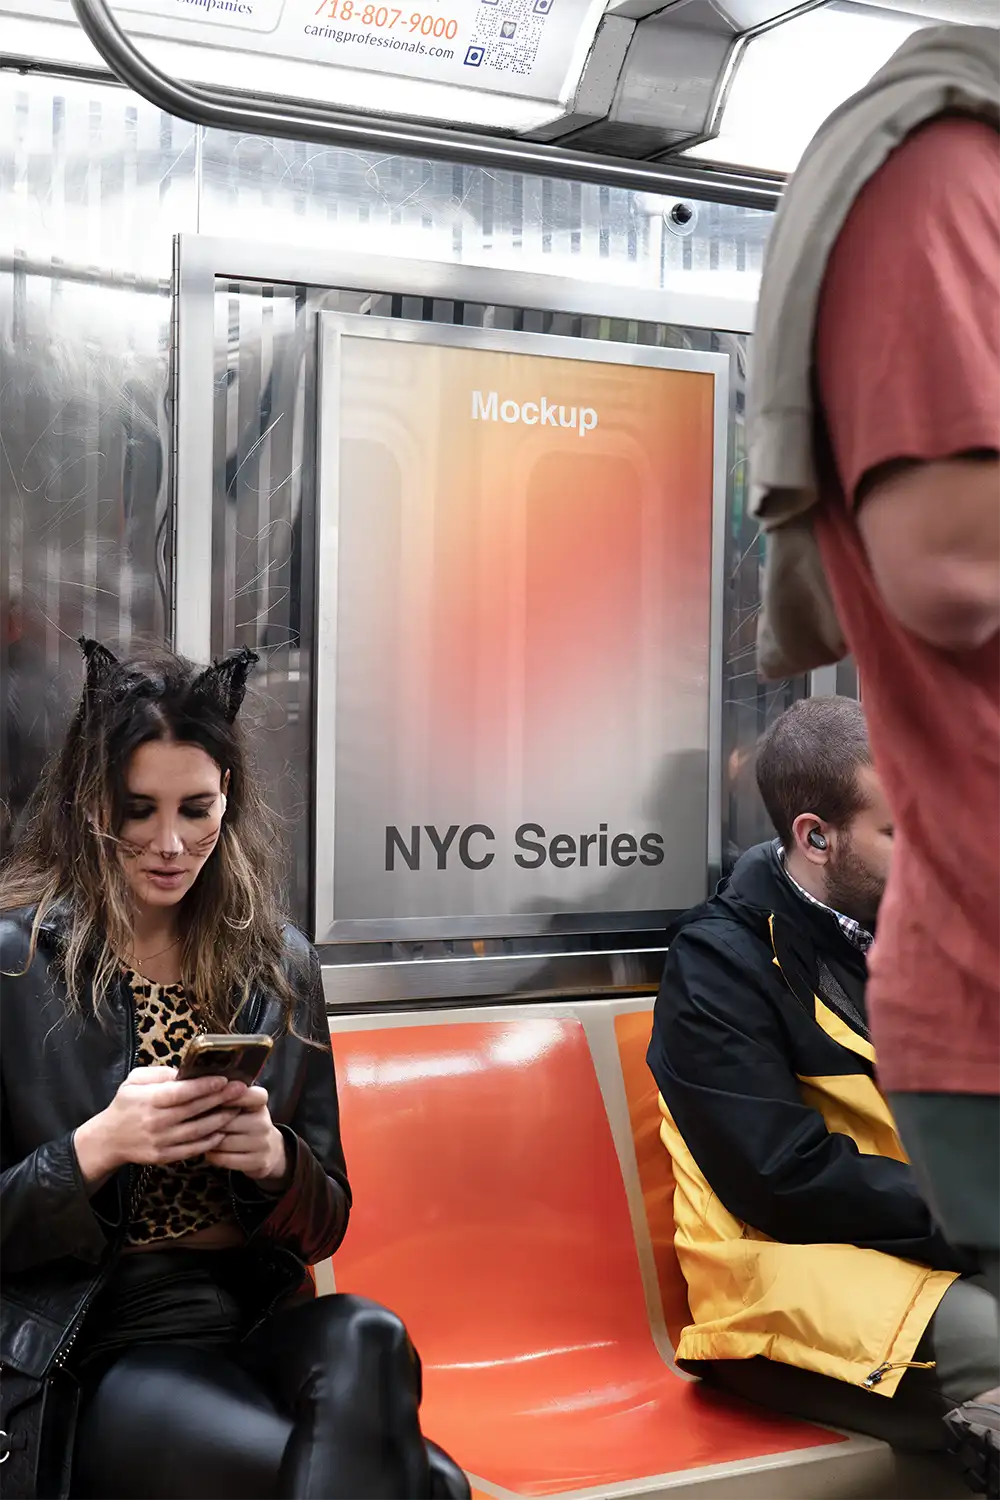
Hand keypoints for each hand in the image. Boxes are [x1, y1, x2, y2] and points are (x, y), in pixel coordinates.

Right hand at [74, 1068, 246, 1184]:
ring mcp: (160, 1141)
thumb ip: (159, 1074)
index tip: (224, 1079)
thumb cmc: (125, 1105)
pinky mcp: (164, 1157)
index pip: (180, 1093)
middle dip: (220, 1099)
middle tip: (241, 1089)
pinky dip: (209, 1141)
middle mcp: (155, 1122)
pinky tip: (222, 1130)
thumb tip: (184, 1072)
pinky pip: (192, 1149)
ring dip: (220, 1120)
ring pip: (197, 1131)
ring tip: (236, 1108)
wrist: (108, 1139)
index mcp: (148, 1100)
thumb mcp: (134, 1081)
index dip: (204, 1086)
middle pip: (194, 1110)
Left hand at [205, 1086, 289, 1189]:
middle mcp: (263, 1122)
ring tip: (199, 1137)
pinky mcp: (257, 1162)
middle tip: (192, 1121)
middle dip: (206, 1122)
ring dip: (206, 1140)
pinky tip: (210, 1151)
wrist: (270, 1150)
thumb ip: (227, 1097)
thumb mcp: (245, 1105)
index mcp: (260, 1103)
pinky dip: (212, 1155)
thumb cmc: (247, 1122)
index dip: (226, 1096)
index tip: (209, 1097)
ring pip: (222, 1141)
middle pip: (225, 1121)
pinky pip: (224, 1159)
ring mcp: (262, 1143)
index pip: (246, 1095)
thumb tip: (199, 1093)